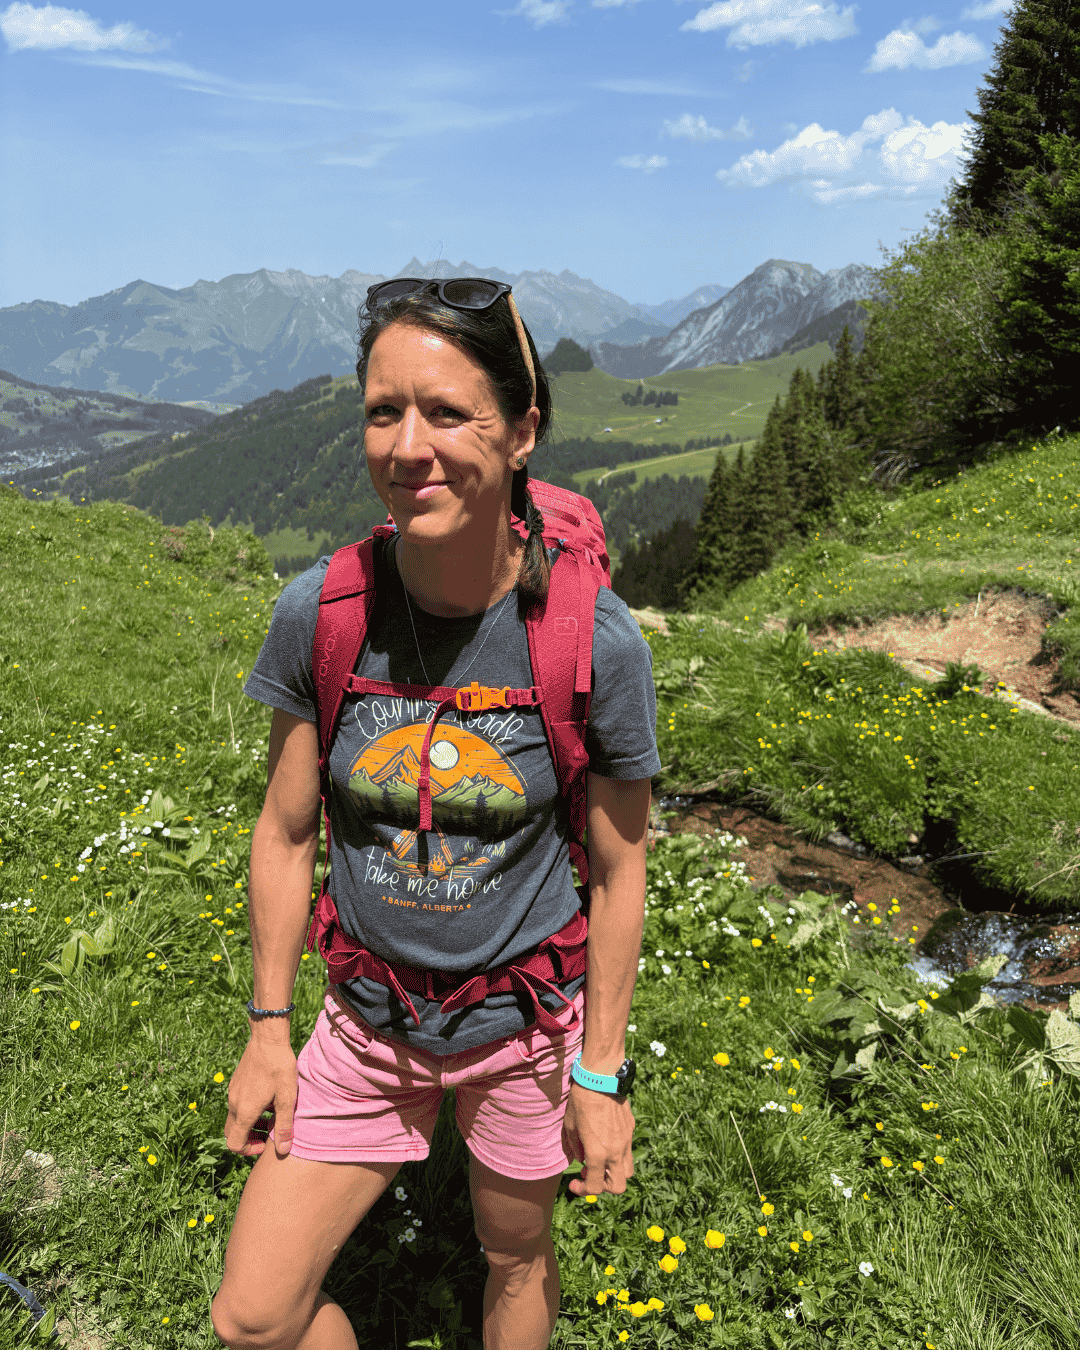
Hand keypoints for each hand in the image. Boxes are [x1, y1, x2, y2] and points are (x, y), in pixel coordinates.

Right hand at [223, 1032, 298, 1157]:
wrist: (268, 1038)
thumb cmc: (279, 1068)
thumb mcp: (286, 1098)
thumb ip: (284, 1126)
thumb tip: (283, 1152)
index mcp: (244, 1111)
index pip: (234, 1144)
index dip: (248, 1150)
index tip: (266, 1143)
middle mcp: (233, 1103)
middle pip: (232, 1133)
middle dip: (249, 1138)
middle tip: (268, 1133)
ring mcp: (232, 1092)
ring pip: (235, 1118)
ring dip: (250, 1124)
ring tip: (272, 1116)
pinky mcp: (236, 1082)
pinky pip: (237, 1104)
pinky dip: (248, 1110)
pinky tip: (268, 1099)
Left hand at [562, 1081, 635, 1196]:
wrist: (600, 1078)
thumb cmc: (580, 1102)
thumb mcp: (570, 1128)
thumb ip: (576, 1150)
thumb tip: (582, 1160)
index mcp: (598, 1154)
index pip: (595, 1187)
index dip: (582, 1190)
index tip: (574, 1184)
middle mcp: (616, 1151)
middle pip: (619, 1186)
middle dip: (604, 1186)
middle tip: (589, 1173)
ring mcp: (626, 1140)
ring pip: (627, 1170)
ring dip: (614, 1171)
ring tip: (600, 1159)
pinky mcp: (631, 1128)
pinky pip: (628, 1149)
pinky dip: (618, 1153)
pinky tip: (606, 1139)